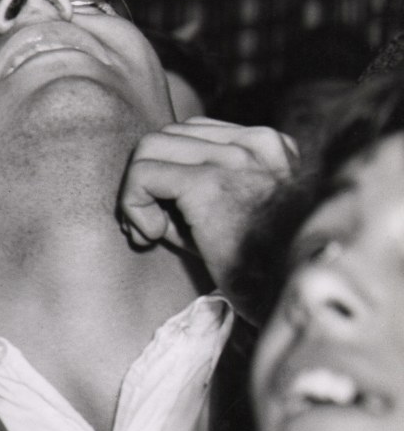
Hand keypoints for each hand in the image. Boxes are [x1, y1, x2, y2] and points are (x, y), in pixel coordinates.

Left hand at [119, 116, 297, 294]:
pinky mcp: (210, 182)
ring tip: (150, 232)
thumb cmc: (268, 271)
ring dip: (136, 191)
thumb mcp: (238, 222)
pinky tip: (150, 234)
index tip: (163, 218)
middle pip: (168, 135)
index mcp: (268, 148)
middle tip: (147, 227)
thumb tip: (147, 200)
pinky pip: (145, 174)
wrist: (297, 295)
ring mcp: (234, 157)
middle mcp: (255, 142)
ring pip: (150, 147)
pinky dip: (134, 204)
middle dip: (145, 179)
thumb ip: (200, 199)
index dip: (167, 173)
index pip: (194, 135)